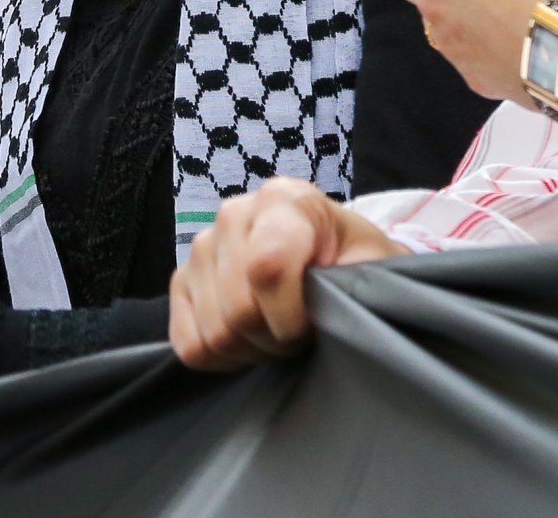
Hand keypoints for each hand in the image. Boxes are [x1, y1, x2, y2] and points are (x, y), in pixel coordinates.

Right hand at [169, 179, 404, 371]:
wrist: (336, 264)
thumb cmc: (358, 266)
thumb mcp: (376, 266)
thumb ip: (355, 279)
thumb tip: (324, 310)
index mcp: (282, 200)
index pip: (265, 268)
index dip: (292, 319)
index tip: (317, 328)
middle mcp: (232, 214)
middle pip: (238, 308)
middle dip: (276, 339)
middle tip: (303, 334)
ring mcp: (202, 246)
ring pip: (215, 331)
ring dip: (252, 349)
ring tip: (278, 332)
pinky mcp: (182, 279)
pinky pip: (188, 342)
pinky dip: (221, 358)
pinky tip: (249, 341)